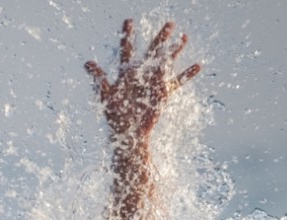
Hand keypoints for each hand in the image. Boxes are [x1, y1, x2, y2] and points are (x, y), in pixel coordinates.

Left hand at [84, 19, 200, 139]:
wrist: (128, 131)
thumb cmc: (115, 114)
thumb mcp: (107, 95)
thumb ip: (99, 78)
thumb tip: (87, 63)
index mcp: (126, 73)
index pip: (127, 49)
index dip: (127, 36)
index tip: (129, 21)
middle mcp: (141, 75)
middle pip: (152, 51)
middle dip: (160, 38)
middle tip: (170, 23)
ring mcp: (153, 82)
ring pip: (167, 62)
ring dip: (176, 50)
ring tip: (184, 37)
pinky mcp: (163, 92)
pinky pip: (178, 81)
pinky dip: (187, 74)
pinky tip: (198, 65)